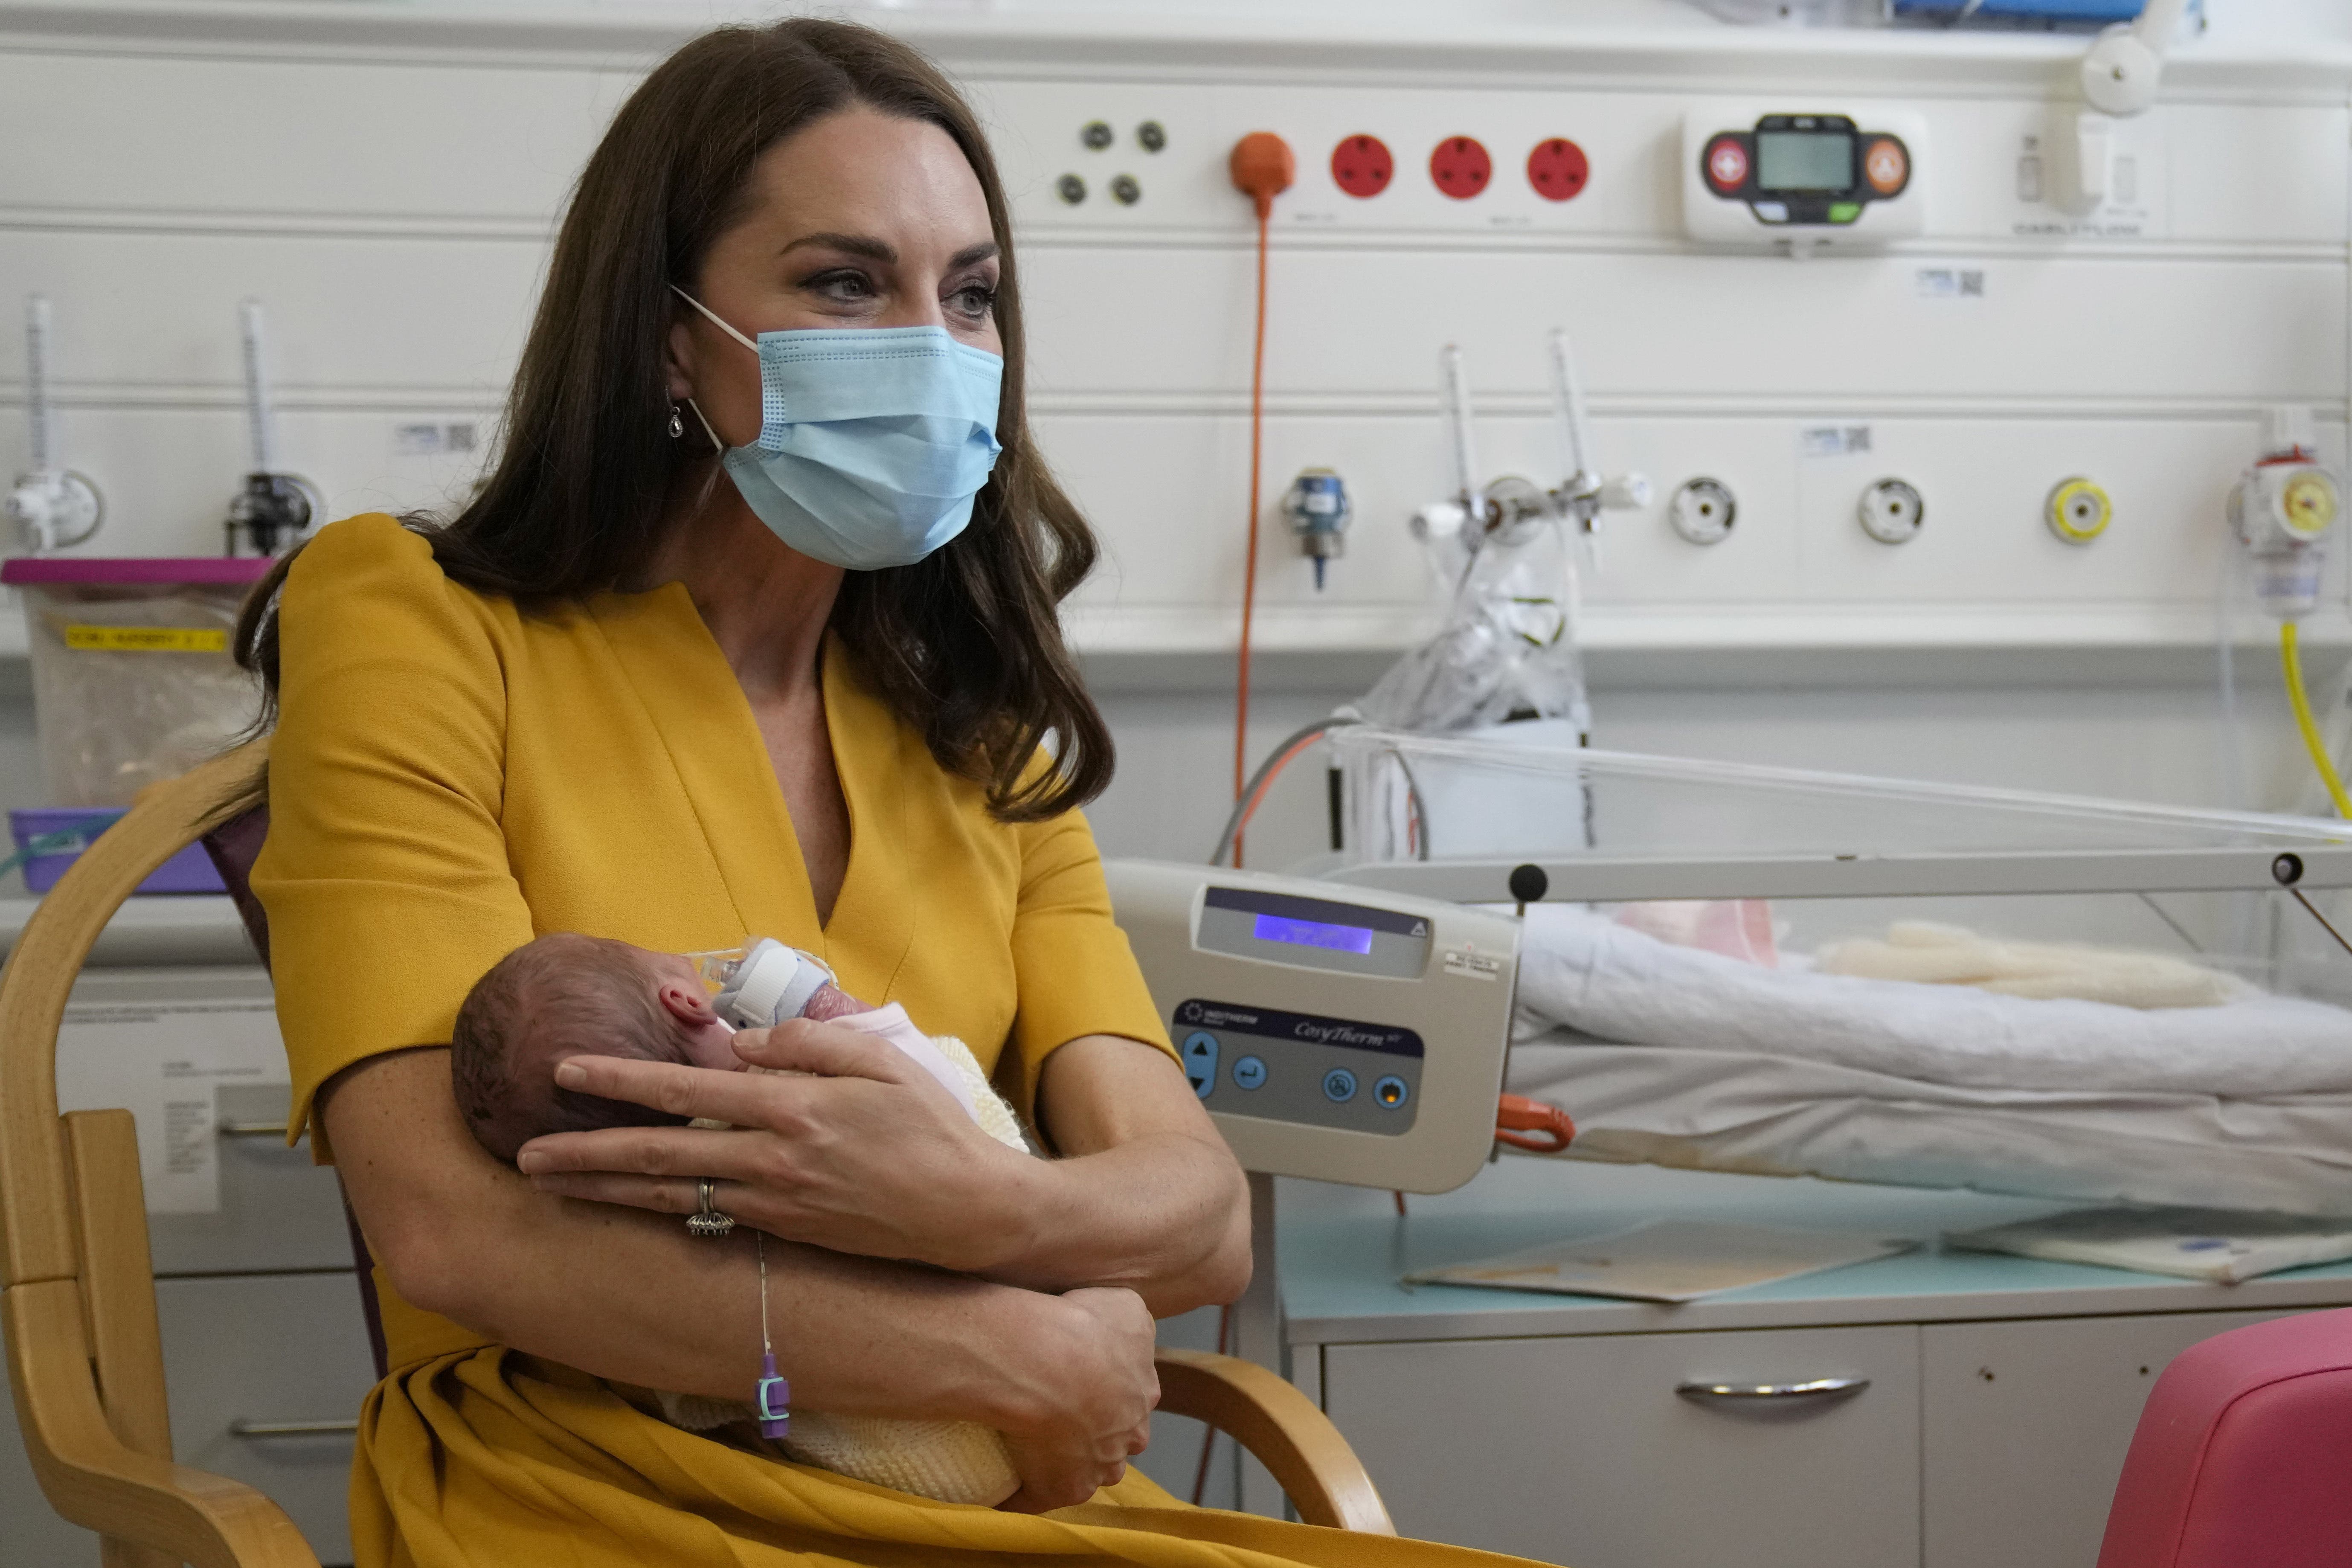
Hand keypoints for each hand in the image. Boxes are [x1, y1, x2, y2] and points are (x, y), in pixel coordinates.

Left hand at [513, 1018, 1036, 1271]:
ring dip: (603, 1191)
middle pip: (657, 1155)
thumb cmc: (931, 1126)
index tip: (565, 1069)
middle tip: (522, 1155)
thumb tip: (743, 1042)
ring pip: (669, 1196)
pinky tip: (624, 1206)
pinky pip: (707, 1217)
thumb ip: (807, 1042)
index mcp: (792, 1106)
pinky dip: (658, 1211)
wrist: (969, 1214)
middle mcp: (771, 1159)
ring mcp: (774, 1204)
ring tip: (549, 1185)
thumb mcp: (880, 1059)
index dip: (620, 1079)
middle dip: (583, 1153)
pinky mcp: (784, 1232)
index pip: (685, 1088)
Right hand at [994, 1287, 1157, 1512]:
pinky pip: (1037, 1498)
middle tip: (1055, 1413)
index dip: (1108, 1394)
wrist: (1044, 1360)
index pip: (1131, 1401)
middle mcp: (1129, 1436)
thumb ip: (1133, 1322)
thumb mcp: (1125, 1305)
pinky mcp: (1062, 1491)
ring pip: (1085, 1472)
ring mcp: (1098, 1469)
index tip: (1080, 1385)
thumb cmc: (1082, 1325)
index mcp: (1143, 1392)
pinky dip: (1020, 1496)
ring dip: (1065, 1465)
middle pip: (1113, 1440)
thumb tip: (1124, 1332)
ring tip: (1028, 1447)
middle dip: (1095, 1433)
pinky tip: (1000, 1488)